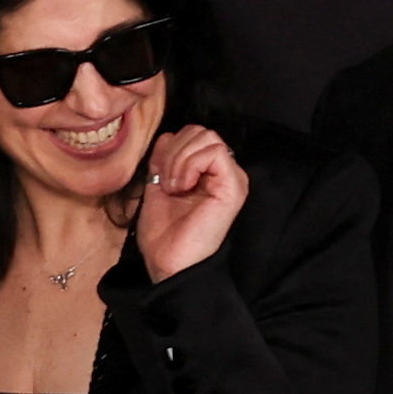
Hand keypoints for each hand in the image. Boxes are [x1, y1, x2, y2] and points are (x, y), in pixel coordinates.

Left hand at [131, 125, 247, 281]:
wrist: (169, 262)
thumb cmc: (165, 233)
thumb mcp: (157, 186)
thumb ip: (163, 161)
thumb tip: (166, 136)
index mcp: (207, 172)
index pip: (192, 134)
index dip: (169, 148)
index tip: (160, 178)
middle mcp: (223, 172)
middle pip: (199, 131)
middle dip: (174, 151)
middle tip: (167, 183)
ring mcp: (231, 178)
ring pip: (206, 137)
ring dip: (180, 159)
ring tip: (174, 187)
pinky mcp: (234, 185)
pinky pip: (214, 152)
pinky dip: (190, 165)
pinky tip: (183, 187)